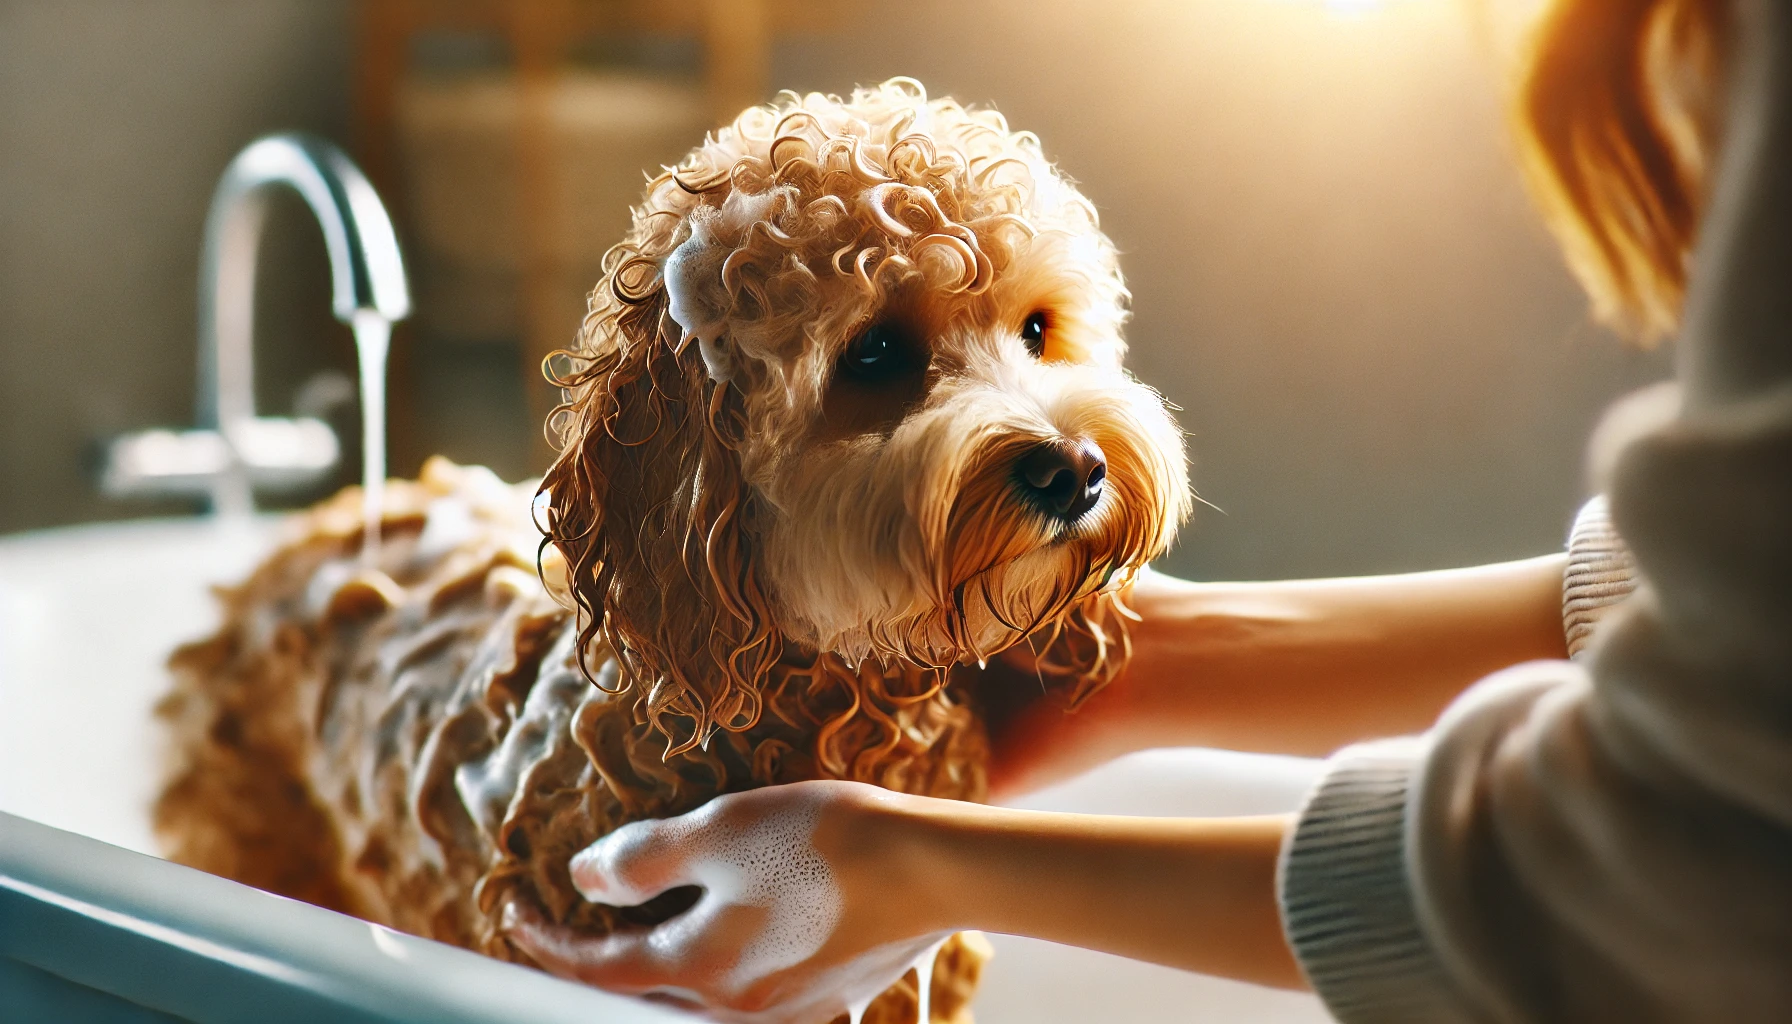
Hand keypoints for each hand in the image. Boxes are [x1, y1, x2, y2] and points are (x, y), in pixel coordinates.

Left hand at [504, 780, 950, 1023]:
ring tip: (643, 931)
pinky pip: (759, 998)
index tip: (509, 910)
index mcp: (700, 969)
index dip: (545, 941)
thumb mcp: (721, 831)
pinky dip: (727, 976)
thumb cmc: (827, 842)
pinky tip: (739, 946)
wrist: (938, 869)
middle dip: (598, 964)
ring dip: (660, 972)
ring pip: (700, 1001)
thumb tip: (582, 880)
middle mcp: (737, 1008)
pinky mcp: (831, 999)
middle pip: (646, 995)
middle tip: (565, 924)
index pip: (596, 967)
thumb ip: (643, 860)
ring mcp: (788, 1012)